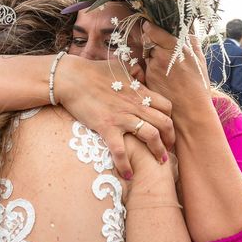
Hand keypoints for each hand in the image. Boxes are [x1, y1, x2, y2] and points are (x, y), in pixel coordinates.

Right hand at [55, 55, 173, 178]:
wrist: (72, 78)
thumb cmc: (93, 72)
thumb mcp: (119, 66)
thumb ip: (133, 72)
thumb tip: (139, 72)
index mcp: (139, 91)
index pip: (166, 106)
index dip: (170, 119)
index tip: (167, 129)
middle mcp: (135, 105)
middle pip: (164, 123)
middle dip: (170, 138)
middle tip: (168, 149)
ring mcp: (122, 116)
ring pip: (151, 135)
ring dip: (158, 151)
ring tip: (159, 161)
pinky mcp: (106, 126)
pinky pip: (120, 150)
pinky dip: (126, 165)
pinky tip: (128, 175)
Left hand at [142, 21, 212, 110]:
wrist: (190, 111)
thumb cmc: (198, 87)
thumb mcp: (200, 62)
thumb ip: (193, 44)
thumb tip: (188, 33)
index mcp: (175, 48)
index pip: (153, 31)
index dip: (151, 28)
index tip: (150, 27)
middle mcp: (161, 56)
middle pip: (148, 42)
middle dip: (152, 43)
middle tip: (161, 50)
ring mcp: (152, 68)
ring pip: (146, 56)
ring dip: (152, 57)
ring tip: (165, 68)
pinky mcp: (147, 79)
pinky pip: (145, 69)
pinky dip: (150, 70)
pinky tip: (162, 78)